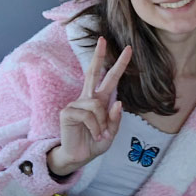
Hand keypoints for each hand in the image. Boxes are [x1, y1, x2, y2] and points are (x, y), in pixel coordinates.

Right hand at [48, 37, 131, 176]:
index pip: (109, 78)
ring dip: (102, 123)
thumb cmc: (94, 143)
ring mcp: (76, 103)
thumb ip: (116, 120)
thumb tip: (118, 102)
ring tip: (99, 133)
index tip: (127, 49)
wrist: (78, 157)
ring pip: (97, 105)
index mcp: (99, 100)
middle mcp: (87, 98)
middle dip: (98, 55)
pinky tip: (92, 134)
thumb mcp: (111, 134)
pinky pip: (88, 115)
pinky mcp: (68, 112)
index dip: (117, 64)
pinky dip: (95, 127)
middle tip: (102, 39)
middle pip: (93, 72)